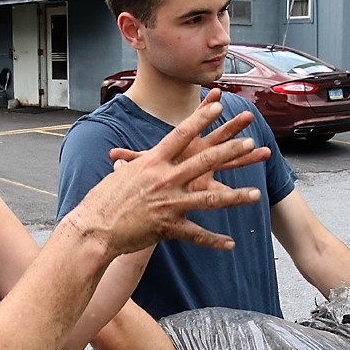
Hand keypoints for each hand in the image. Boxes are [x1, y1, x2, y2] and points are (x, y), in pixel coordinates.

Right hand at [69, 95, 266, 254]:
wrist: (94, 229)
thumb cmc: (101, 202)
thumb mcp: (117, 178)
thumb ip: (127, 169)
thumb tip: (121, 162)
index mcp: (152, 162)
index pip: (181, 135)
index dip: (201, 119)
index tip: (218, 106)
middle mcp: (164, 178)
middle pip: (204, 160)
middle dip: (230, 151)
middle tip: (251, 142)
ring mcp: (169, 203)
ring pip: (210, 199)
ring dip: (235, 197)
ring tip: (256, 194)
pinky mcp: (169, 227)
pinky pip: (197, 235)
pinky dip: (214, 241)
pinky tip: (230, 243)